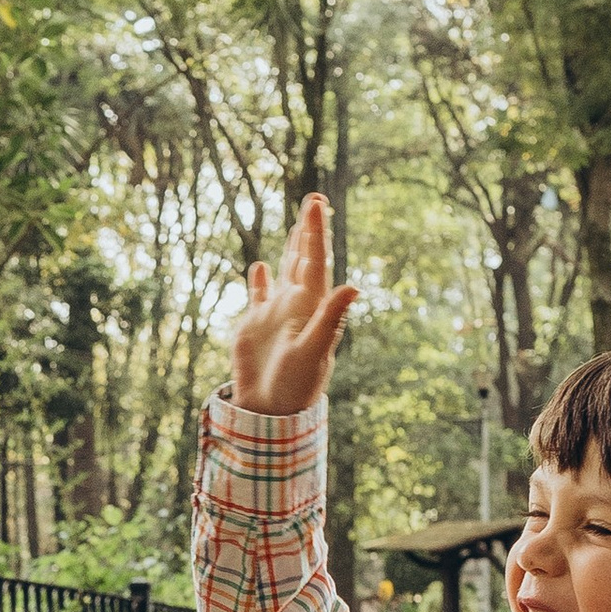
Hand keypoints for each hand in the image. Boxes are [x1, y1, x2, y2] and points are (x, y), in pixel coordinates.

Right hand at [229, 194, 357, 414]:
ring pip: (285, 273)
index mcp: (311, 305)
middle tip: (315, 200)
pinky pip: (260, 296)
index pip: (316, 260)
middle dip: (309, 231)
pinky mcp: (255, 326)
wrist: (272, 411)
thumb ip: (332, 317)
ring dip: (292, 248)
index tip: (317, 203)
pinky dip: (261, 281)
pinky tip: (261, 268)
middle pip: (304, 259)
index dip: (316, 232)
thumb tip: (354, 287)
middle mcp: (296, 304)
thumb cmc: (297, 384)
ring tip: (299, 225)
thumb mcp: (314, 349)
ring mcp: (276, 314)